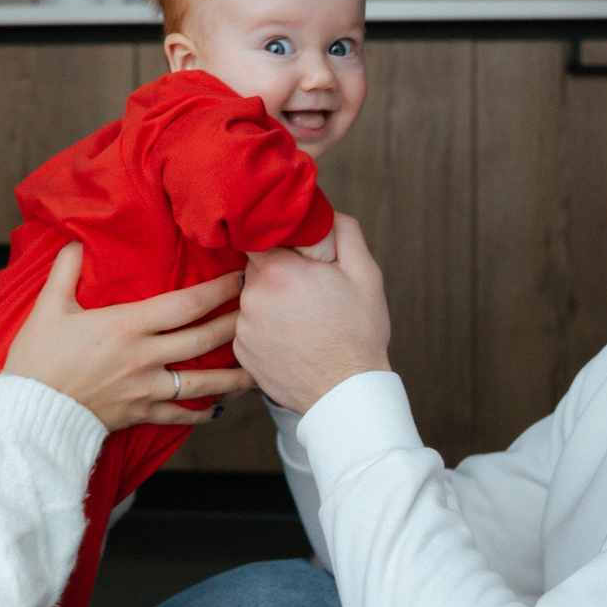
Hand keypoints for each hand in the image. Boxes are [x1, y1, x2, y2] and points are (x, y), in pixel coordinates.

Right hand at [4, 243, 252, 431]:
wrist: (29, 414)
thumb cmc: (36, 360)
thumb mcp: (48, 307)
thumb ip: (66, 270)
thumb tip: (75, 238)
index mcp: (127, 325)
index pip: (186, 304)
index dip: (218, 290)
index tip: (240, 278)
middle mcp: (145, 357)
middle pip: (204, 339)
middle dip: (236, 323)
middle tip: (262, 311)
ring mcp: (146, 389)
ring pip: (203, 383)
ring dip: (234, 376)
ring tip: (258, 368)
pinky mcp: (141, 414)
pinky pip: (181, 414)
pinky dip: (203, 413)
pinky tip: (218, 409)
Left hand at [235, 213, 391, 413]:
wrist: (345, 394)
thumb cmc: (358, 334)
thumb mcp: (365, 274)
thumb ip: (343, 232)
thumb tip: (323, 211)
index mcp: (278, 272)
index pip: (259, 236)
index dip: (277, 240)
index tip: (293, 250)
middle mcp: (252, 297)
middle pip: (255, 268)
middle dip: (278, 272)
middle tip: (308, 289)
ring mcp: (243, 328)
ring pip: (252, 299)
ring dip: (271, 302)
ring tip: (303, 320)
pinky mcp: (241, 353)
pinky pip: (249, 328)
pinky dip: (266, 329)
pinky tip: (292, 340)